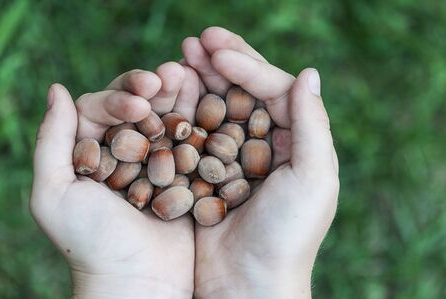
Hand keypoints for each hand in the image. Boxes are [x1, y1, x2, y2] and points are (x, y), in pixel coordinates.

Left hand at [30, 62, 198, 298]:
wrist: (140, 280)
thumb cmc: (92, 242)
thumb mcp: (55, 195)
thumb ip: (51, 142)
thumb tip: (56, 88)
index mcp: (90, 151)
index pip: (101, 109)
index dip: (119, 99)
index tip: (139, 105)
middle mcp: (123, 151)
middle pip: (137, 108)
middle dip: (153, 89)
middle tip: (169, 75)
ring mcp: (156, 159)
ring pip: (165, 117)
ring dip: (177, 95)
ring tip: (189, 76)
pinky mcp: (184, 170)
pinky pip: (190, 138)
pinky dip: (199, 117)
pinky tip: (210, 98)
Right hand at [182, 27, 338, 297]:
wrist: (247, 285)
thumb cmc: (287, 234)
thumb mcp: (313, 178)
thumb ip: (312, 124)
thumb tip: (309, 72)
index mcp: (293, 141)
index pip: (272, 89)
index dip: (247, 65)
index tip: (217, 49)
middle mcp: (264, 144)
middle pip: (243, 92)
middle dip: (222, 62)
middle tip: (198, 38)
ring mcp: (232, 156)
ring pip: (215, 106)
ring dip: (199, 79)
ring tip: (181, 54)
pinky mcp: (204, 172)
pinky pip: (194, 133)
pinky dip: (182, 111)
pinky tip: (169, 92)